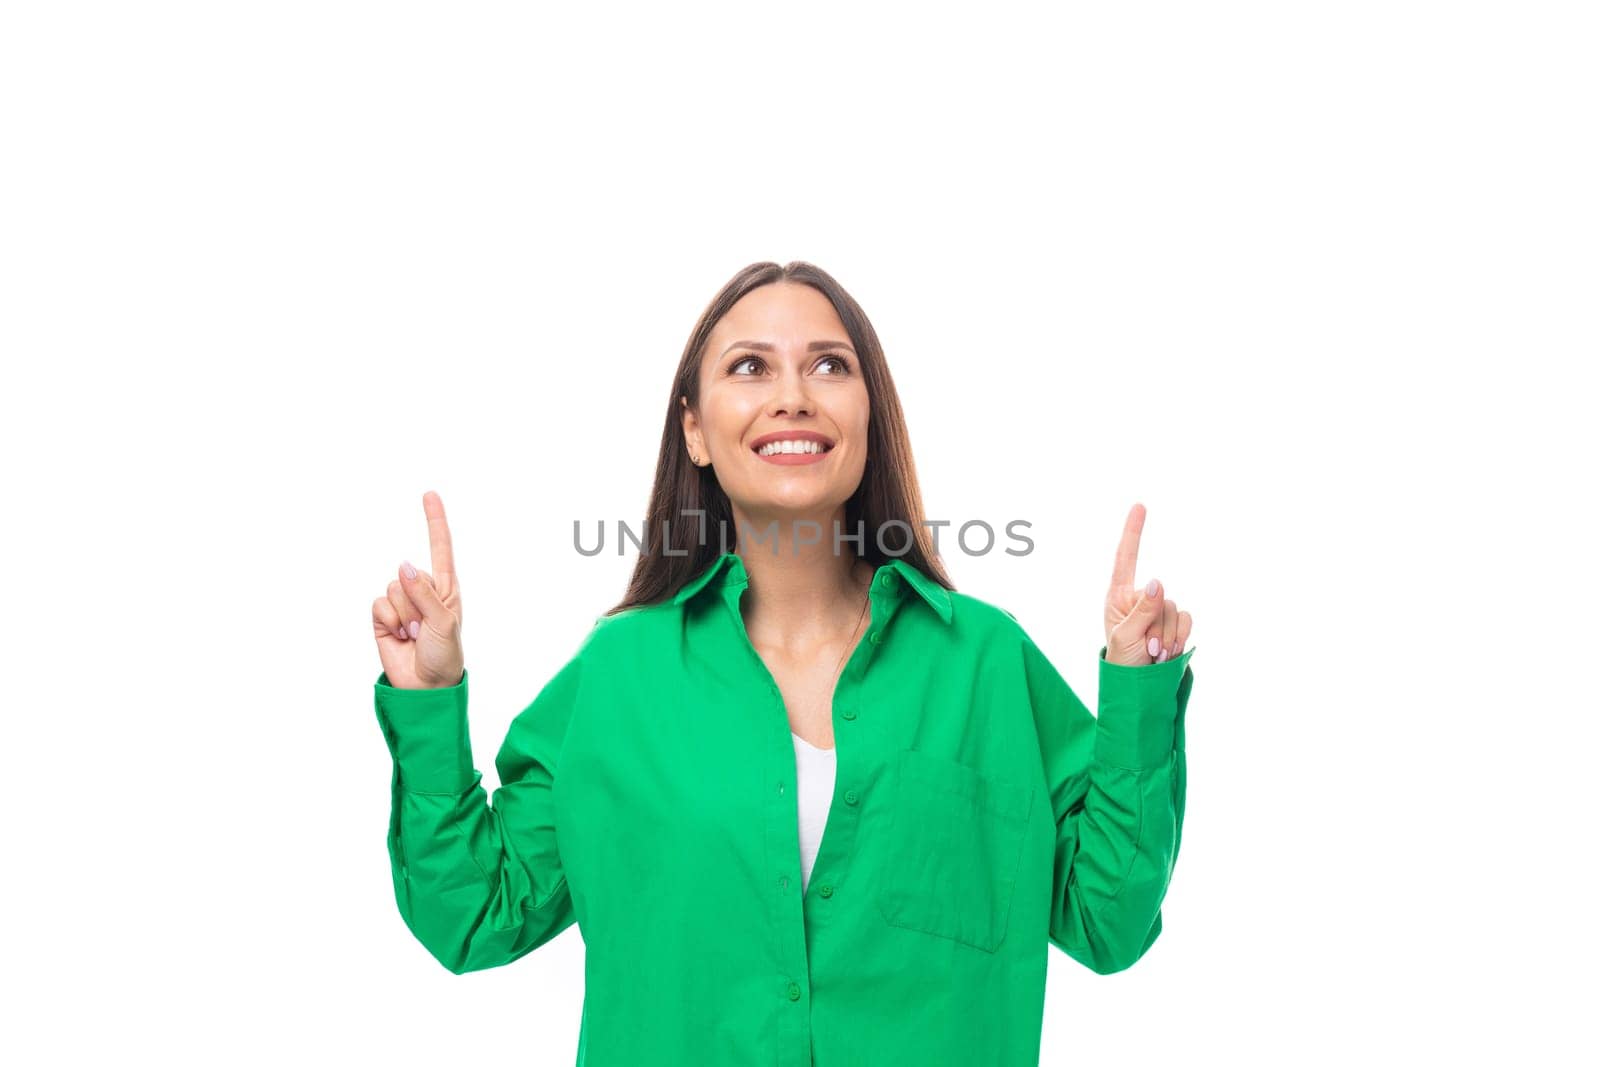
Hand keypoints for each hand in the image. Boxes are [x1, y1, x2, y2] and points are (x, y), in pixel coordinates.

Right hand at [371, 490, 464, 688]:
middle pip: (409, 573)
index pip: (440, 548)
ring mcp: (402, 603)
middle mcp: (422, 590)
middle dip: (416, 602)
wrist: (425, 687)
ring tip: (414, 634)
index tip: (430, 494)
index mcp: (445, 588)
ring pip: (393, 588)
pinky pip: (379, 604)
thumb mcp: (444, 622)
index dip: (435, 521)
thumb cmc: (445, 654)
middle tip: (425, 628)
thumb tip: (403, 565)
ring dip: (404, 615)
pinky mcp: (383, 617)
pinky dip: (389, 621)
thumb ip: (423, 592)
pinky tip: (399, 636)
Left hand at [1103, 502, 1192, 666]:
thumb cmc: (1123, 663)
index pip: (1126, 558)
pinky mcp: (1175, 622)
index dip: (1133, 532)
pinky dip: (1180, 637)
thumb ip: (1142, 610)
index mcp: (1119, 596)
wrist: (1139, 686)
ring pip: (1176, 609)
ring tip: (1154, 654)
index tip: (1139, 506)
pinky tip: (1168, 653)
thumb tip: (1158, 581)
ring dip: (1168, 636)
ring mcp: (1159, 611)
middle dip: (1157, 625)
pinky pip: (1187, 620)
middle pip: (1161, 596)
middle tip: (1146, 648)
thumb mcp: (1125, 637)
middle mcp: (1140, 599)